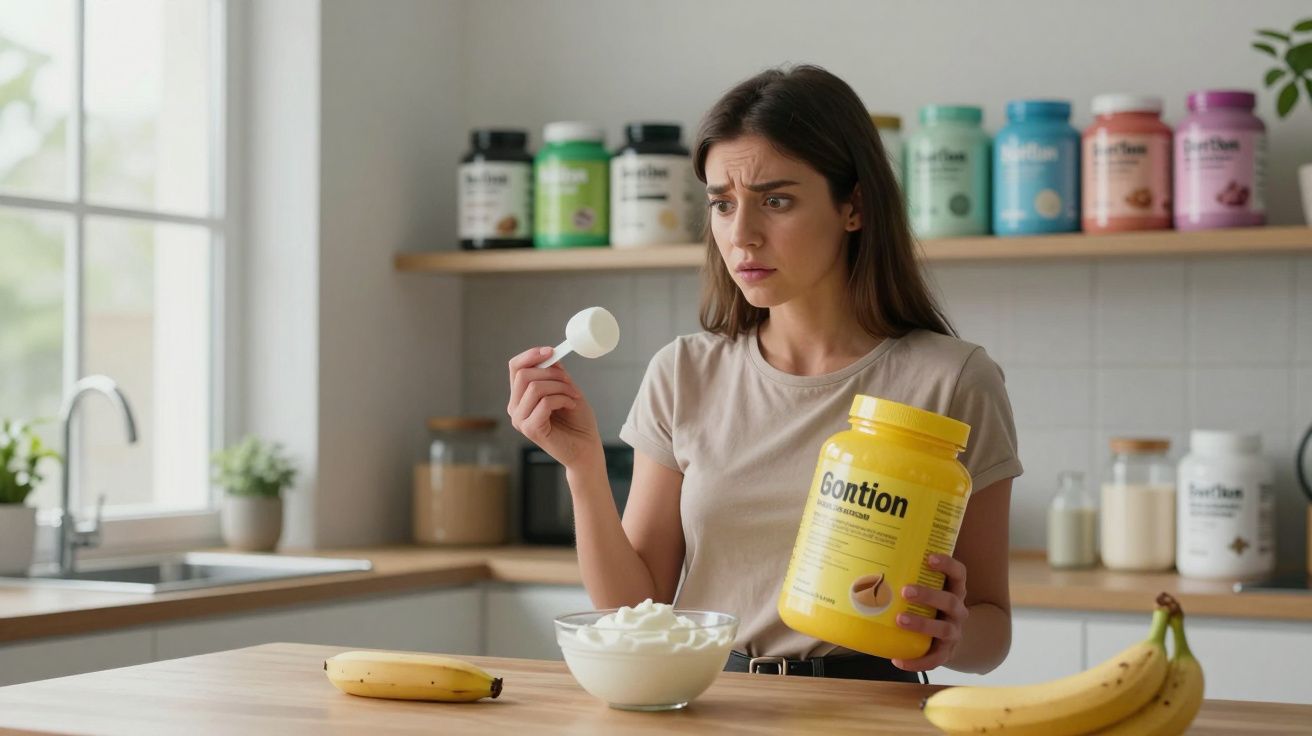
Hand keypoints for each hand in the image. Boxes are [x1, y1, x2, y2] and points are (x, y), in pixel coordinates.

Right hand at [507, 347, 601, 467]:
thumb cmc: (577, 421)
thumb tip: (550, 355)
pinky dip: (562, 399)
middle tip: (570, 383)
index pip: (515, 367)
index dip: (531, 355)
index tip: (551, 351)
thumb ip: (555, 374)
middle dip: (552, 373)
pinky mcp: (530, 429)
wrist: (586, 448)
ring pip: (535, 387)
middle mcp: (515, 408)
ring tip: (573, 397)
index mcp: (520, 397)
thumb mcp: (567, 389)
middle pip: (523, 375)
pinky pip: (545, 402)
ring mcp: (520, 420)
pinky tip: (571, 406)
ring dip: (560, 387)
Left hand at [891, 554, 968, 671]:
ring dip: (922, 624)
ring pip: (944, 629)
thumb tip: (862, 568)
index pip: (958, 573)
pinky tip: (897, 660)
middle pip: (950, 601)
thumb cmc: (926, 607)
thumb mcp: (924, 590)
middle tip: (906, 591)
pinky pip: (934, 659)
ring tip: (900, 620)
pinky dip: (917, 661)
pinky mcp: (946, 652)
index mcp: (953, 590)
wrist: (943, 638)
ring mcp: (954, 631)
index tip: (929, 558)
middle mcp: (957, 610)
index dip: (947, 564)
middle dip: (928, 595)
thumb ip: (904, 578)